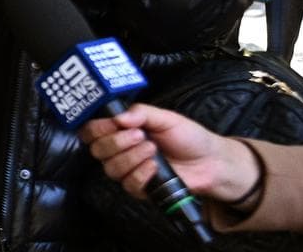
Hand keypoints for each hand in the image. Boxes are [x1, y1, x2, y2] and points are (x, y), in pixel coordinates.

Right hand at [78, 103, 260, 205]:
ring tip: (153, 149)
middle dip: (116, 142)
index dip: (96, 128)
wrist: (211, 161)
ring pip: (111, 168)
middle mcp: (120, 151)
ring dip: (131, 157)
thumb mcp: (166, 118)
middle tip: (140, 135)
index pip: (92, 131)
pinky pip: (129, 184)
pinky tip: (155, 166)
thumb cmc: (188, 137)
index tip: (114, 124)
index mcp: (121, 130)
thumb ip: (141, 113)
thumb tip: (118, 118)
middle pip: (97, 150)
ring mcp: (129, 170)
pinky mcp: (141, 188)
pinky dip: (140, 174)